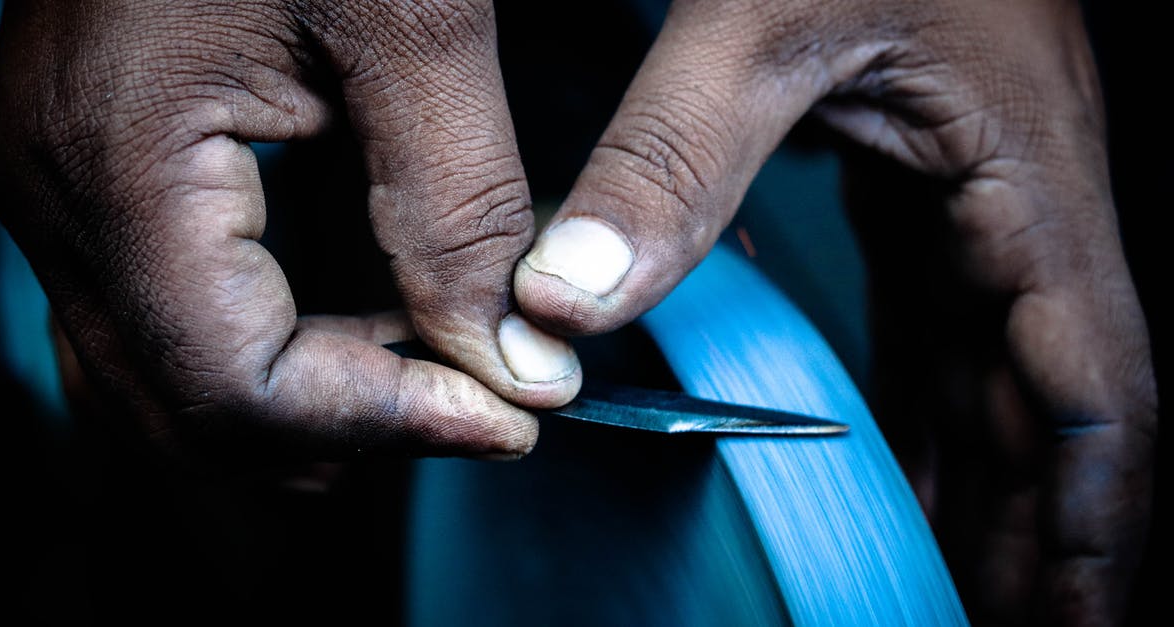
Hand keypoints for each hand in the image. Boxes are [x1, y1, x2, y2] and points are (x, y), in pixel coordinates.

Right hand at [0, 0, 582, 464]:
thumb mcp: (417, 21)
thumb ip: (461, 210)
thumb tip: (514, 369)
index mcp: (121, 164)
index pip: (235, 387)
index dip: (385, 424)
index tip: (513, 415)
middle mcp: (56, 199)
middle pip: (190, 413)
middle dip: (350, 428)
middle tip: (486, 396)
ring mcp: (61, 193)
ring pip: (167, 388)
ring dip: (311, 409)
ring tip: (439, 371)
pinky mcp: (98, 177)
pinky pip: (166, 324)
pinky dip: (275, 358)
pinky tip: (369, 330)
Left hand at [512, 1, 1155, 623]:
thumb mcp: (753, 19)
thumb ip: (669, 165)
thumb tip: (570, 311)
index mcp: (1023, 167)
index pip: (1100, 382)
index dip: (1096, 519)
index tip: (1075, 621)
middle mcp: (1023, 188)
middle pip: (1057, 398)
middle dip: (1040, 524)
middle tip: (997, 623)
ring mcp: (984, 182)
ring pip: (1002, 362)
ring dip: (986, 472)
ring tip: (951, 570)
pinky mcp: (933, 168)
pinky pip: (949, 311)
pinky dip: (933, 397)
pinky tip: (908, 450)